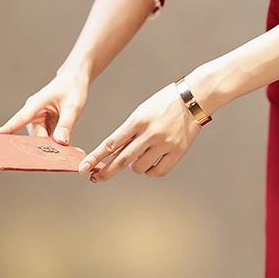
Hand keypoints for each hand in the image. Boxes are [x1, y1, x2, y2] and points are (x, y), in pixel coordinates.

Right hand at [0, 71, 89, 143]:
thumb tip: (60, 143)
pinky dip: (54, 143)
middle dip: (41, 148)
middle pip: (32, 137)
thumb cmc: (72, 88)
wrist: (75, 79)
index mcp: (35, 104)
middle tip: (53, 157)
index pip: (19, 119)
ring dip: (50, 147)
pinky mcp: (44, 124)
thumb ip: (66, 124)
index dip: (6, 130)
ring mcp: (38, 119)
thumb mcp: (73, 106)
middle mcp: (33, 113)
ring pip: (40, 139)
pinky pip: (46, 138)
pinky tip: (63, 146)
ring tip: (63, 152)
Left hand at [78, 83, 200, 181]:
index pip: (111, 143)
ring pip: (139, 168)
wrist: (194, 99)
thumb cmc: (164, 103)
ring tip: (139, 156)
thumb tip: (115, 154)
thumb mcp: (142, 112)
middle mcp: (150, 134)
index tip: (84, 167)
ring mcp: (164, 144)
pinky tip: (150, 163)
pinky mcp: (177, 152)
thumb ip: (129, 133)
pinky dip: (150, 171)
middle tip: (96, 178)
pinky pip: (157, 172)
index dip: (95, 157)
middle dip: (106, 172)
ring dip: (134, 166)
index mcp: (138, 121)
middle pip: (122, 160)